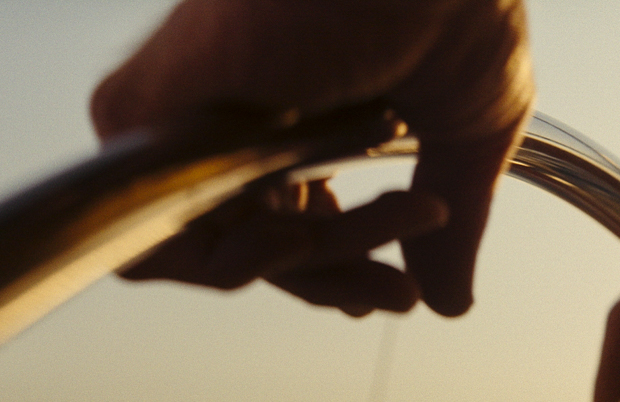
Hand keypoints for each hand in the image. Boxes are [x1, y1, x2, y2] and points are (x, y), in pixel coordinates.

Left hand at [91, 0, 534, 315]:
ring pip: (218, 249)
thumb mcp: (465, 132)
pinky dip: (239, 257)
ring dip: (311, 264)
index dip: (335, 266)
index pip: (292, 218)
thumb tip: (451, 300)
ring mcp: (193, 112)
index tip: (389, 291)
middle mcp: (240, 112)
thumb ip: (451, 222)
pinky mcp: (144, 109)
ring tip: (377, 236)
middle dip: (333, 278)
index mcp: (300, 109)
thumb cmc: (452, 10)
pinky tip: (305, 235)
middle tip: (394, 293)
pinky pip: (163, 234)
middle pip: (256, 244)